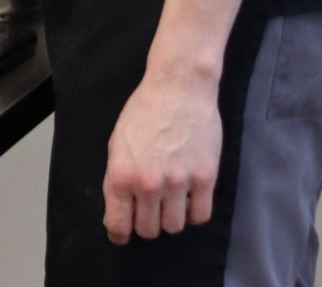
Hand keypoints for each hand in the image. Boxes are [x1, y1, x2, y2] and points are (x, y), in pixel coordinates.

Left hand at [101, 70, 221, 243]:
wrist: (178, 89)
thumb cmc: (143, 112)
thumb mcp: (116, 144)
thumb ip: (115, 178)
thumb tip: (116, 210)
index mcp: (122, 175)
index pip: (119, 225)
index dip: (120, 232)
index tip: (123, 232)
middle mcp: (149, 184)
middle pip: (149, 230)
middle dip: (146, 223)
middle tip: (149, 208)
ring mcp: (179, 183)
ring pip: (175, 227)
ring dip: (170, 218)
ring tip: (170, 201)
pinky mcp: (205, 178)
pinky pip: (201, 216)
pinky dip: (194, 213)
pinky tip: (189, 199)